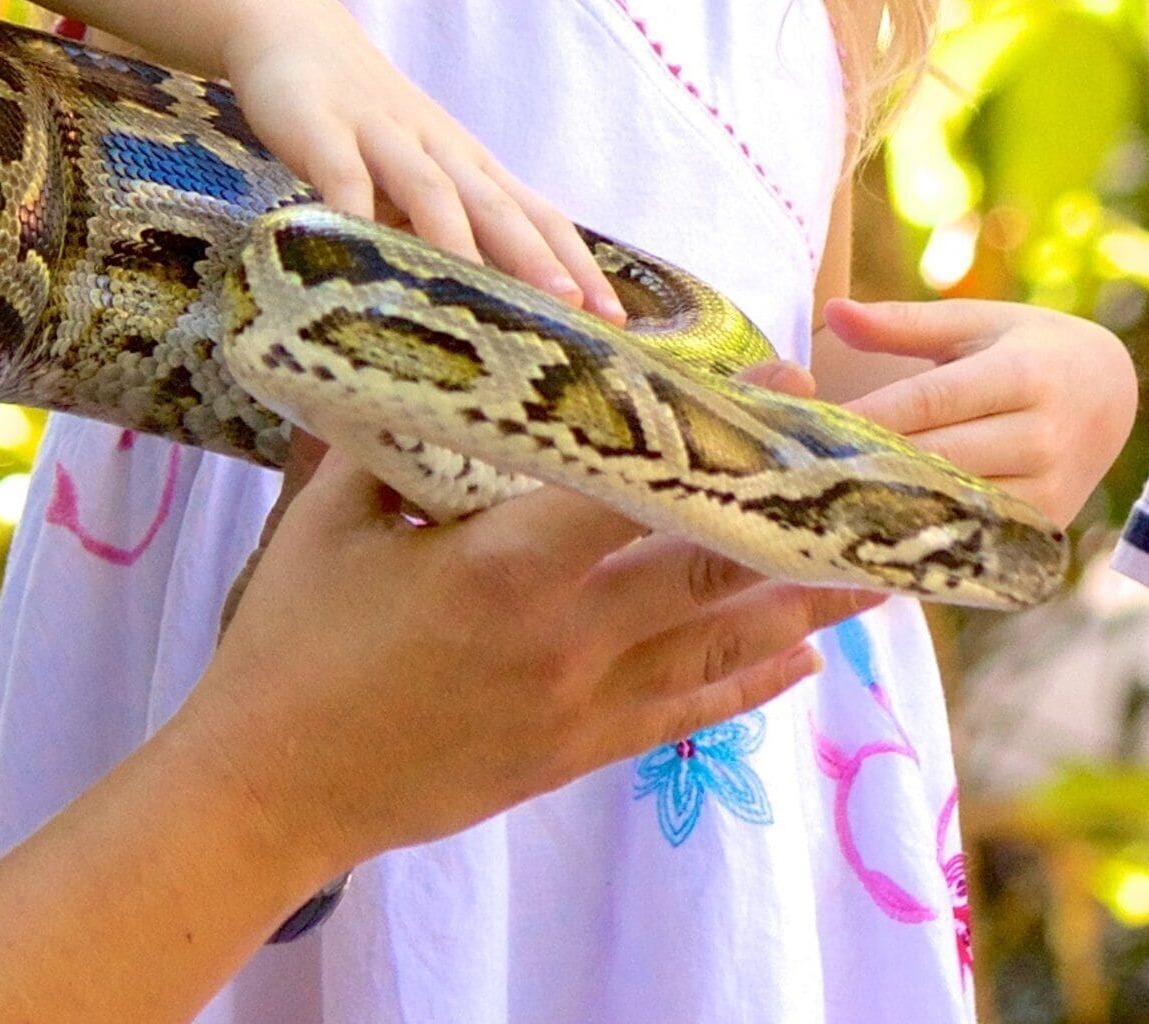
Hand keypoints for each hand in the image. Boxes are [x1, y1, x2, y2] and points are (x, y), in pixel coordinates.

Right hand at [171, 450, 871, 874]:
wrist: (270, 790)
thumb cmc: (289, 646)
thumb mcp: (333, 519)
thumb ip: (400, 438)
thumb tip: (434, 358)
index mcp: (504, 565)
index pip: (640, 483)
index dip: (720, 431)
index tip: (783, 386)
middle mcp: (563, 635)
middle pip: (709, 564)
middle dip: (791, 511)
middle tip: (857, 467)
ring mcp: (577, 703)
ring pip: (719, 643)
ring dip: (802, 601)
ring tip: (878, 562)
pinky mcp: (574, 754)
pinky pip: (685, 714)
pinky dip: (749, 682)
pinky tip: (801, 656)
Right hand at [220, 0, 619, 317]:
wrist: (296, 31)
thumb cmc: (366, 119)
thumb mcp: (417, 172)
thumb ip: (447, 228)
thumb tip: (483, 307)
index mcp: (469, 165)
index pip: (537, 215)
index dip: (576, 264)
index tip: (614, 318)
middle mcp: (439, 151)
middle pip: (497, 207)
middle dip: (538, 259)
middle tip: (574, 310)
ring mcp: (383, 139)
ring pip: (430, 192)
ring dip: (461, 242)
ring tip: (485, 296)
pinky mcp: (324, 132)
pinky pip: (343, 178)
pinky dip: (355, 214)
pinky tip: (363, 253)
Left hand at [823, 296, 1139, 526]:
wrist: (1112, 394)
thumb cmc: (1027, 349)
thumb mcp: (975, 323)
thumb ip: (903, 324)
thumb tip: (832, 312)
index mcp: (1022, 375)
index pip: (931, 401)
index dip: (870, 416)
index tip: (812, 427)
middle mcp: (1041, 436)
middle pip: (939, 458)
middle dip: (870, 465)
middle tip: (802, 472)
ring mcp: (1049, 489)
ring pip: (956, 506)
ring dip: (893, 507)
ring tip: (828, 505)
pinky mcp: (1046, 528)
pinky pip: (977, 538)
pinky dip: (928, 535)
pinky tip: (876, 532)